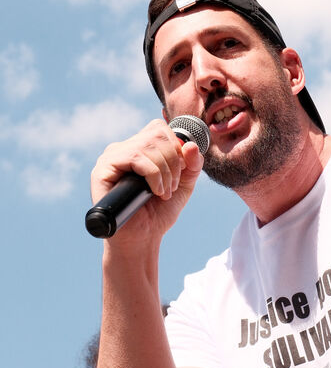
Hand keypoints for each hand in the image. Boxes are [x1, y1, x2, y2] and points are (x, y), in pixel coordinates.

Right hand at [90, 119, 204, 249]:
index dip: (176, 147)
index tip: (180, 171)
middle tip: (172, 187)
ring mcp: (110, 158)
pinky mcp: (101, 170)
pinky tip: (155, 192)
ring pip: (147, 146)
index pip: (160, 129)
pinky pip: (134, 158)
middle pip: (157, 135)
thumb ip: (192, 163)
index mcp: (138, 147)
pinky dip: (153, 175)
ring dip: (165, 171)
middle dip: (174, 162)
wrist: (143, 238)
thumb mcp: (183, 183)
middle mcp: (122, 148)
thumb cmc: (159, 211)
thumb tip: (191, 144)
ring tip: (164, 192)